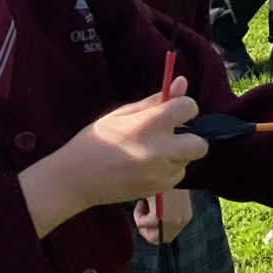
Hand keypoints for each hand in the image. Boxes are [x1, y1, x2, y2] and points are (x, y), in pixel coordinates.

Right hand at [20, 79, 205, 238]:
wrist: (73, 180)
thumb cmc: (95, 141)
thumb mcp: (122, 114)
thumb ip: (155, 100)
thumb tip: (182, 82)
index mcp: (148, 125)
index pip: (188, 108)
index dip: (184, 107)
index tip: (173, 111)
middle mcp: (159, 150)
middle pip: (199, 143)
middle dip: (190, 136)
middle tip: (171, 135)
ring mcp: (159, 173)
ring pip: (188, 160)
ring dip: (178, 153)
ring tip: (153, 152)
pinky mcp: (157, 190)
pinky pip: (177, 176)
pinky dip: (169, 170)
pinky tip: (149, 167)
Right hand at [134, 187, 193, 245]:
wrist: (163, 164)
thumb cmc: (160, 183)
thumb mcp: (166, 202)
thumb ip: (162, 214)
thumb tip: (149, 228)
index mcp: (185, 217)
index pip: (165, 238)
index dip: (151, 230)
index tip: (146, 214)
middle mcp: (183, 220)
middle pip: (155, 240)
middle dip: (144, 228)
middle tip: (143, 210)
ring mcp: (175, 220)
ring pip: (147, 234)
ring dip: (140, 219)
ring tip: (145, 202)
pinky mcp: (164, 217)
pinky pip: (142, 224)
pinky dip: (138, 213)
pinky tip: (144, 200)